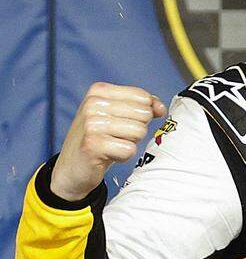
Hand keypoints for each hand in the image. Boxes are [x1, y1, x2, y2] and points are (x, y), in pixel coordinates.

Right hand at [50, 82, 166, 200]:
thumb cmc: (100, 138)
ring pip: (139, 131)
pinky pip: (130, 150)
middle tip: (115, 136)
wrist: (71, 168)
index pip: (143, 97)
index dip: (142, 113)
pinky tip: (107, 155)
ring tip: (111, 144)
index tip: (123, 122)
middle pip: (144, 114)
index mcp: (98, 91)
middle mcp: (92, 104)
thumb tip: (161, 108)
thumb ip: (143, 106)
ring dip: (130, 142)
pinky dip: (123, 156)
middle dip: (136, 129)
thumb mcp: (118, 115)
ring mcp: (91, 124)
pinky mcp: (93, 145)